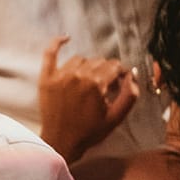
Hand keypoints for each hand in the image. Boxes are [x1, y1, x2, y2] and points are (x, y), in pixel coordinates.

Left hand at [37, 36, 137, 161]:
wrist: (62, 141)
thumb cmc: (90, 131)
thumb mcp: (117, 117)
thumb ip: (130, 95)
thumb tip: (133, 75)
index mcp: (96, 84)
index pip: (114, 67)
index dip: (120, 73)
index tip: (120, 82)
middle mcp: (77, 76)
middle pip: (98, 62)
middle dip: (106, 71)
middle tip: (106, 86)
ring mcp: (60, 75)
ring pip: (80, 59)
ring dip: (88, 66)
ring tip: (90, 79)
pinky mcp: (46, 78)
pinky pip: (50, 54)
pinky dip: (56, 43)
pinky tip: (66, 38)